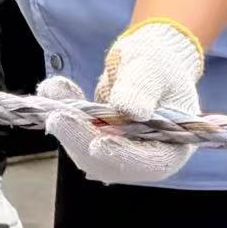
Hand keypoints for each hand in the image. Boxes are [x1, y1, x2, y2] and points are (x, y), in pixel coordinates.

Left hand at [42, 20, 202, 184]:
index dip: (124, 157)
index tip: (97, 145)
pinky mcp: (96, 139)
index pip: (152, 162)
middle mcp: (146, 154)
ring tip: (52, 93)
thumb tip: (129, 110)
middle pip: (112, 164)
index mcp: (174, 143)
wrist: (142, 63)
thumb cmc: (156, 64)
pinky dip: (60, 112)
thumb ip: (142, 88)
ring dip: (66, 128)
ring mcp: (118, 150)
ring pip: (86, 153)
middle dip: (81, 143)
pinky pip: (74, 133)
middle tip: (57, 118)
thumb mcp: (152, 67)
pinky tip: (53, 89)